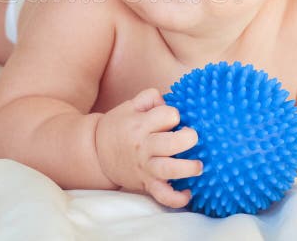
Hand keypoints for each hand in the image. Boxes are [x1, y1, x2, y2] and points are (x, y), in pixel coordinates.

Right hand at [95, 88, 202, 207]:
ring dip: (188, 168)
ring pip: (169, 170)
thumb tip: (170, 103)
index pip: (167, 115)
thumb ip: (151, 98)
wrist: (96, 153)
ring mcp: (146, 167)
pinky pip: (163, 196)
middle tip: (193, 137)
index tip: (173, 119)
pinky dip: (177, 199)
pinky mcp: (146, 184)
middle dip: (188, 138)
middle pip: (171, 143)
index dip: (174, 115)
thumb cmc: (118, 126)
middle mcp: (144, 146)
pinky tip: (187, 193)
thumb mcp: (130, 105)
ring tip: (199, 166)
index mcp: (141, 124)